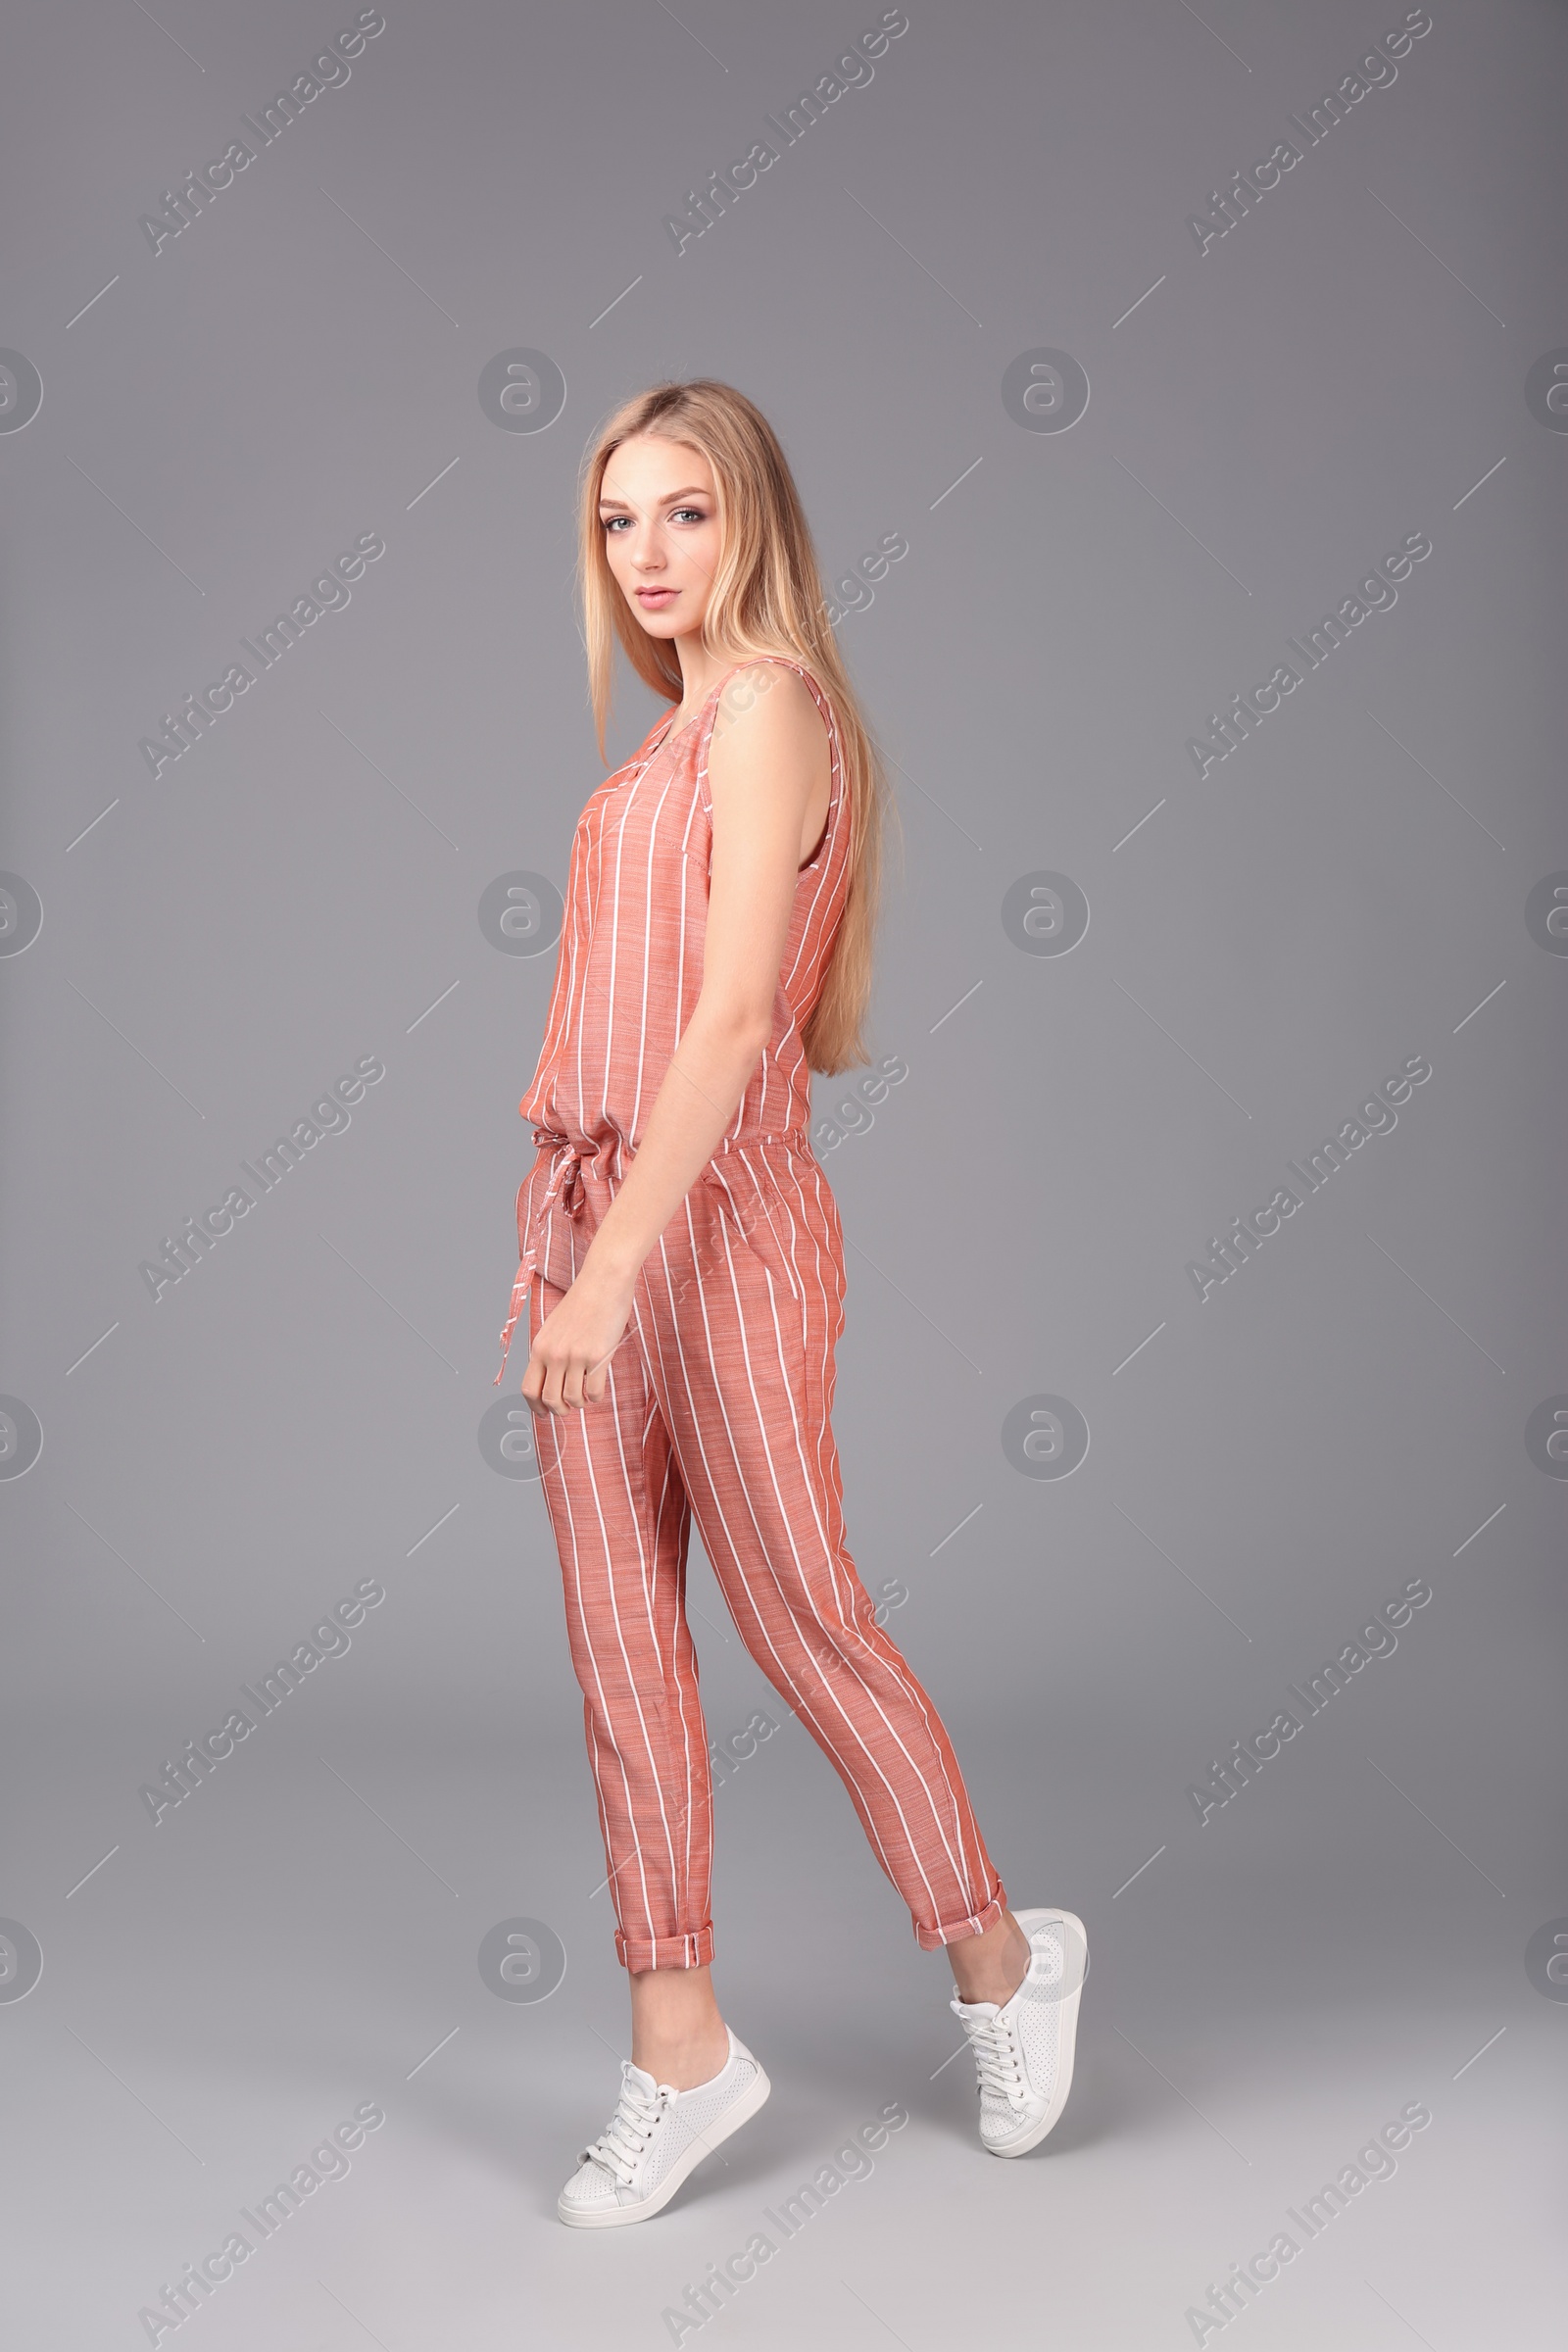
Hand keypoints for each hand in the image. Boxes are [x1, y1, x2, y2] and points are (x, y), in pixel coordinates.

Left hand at [520, 1262, 637, 1417]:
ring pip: (572, 1399)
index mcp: (540, 1347)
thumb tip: (550, 1379)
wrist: (603, 1282)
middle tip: (569, 1408)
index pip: (528, 1389)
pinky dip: (596, 1397)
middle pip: (549, 1399)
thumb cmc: (582, 1302)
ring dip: (580, 1404)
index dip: (535, 1407)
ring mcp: (576, 1356)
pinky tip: (598, 1389)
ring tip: (586, 1397)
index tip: (544, 1413)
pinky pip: (594, 1392)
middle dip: (559, 1411)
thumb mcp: (554, 1327)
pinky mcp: (598, 1356)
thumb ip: (549, 1351)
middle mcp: (554, 1354)